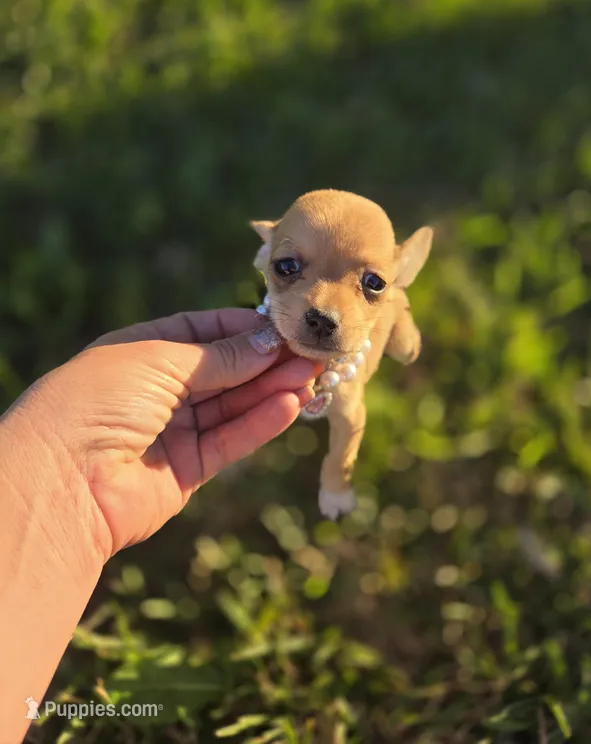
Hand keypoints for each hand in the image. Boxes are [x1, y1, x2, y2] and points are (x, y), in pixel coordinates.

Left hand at [9, 308, 316, 560]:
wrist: (61, 480)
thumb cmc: (100, 400)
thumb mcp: (161, 360)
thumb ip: (220, 356)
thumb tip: (267, 342)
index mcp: (143, 352)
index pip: (202, 332)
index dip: (241, 328)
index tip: (280, 326)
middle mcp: (159, 390)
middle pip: (225, 370)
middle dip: (266, 360)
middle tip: (310, 351)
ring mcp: (174, 430)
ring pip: (233, 405)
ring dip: (272, 389)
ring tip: (311, 375)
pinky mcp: (188, 470)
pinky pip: (231, 440)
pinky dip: (262, 423)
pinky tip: (291, 405)